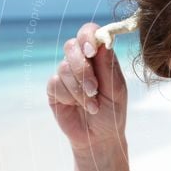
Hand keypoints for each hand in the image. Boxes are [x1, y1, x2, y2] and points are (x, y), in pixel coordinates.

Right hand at [46, 22, 127, 152]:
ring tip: (92, 106)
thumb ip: (108, 67)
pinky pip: (56, 83)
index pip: (88, 33)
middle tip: (94, 89)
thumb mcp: (116, 91)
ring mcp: (65, 75)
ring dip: (79, 89)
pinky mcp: (54, 89)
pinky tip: (77, 107)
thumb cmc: (112, 112)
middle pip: (72, 47)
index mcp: (99, 57)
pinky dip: (69, 96)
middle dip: (82, 69)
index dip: (87, 37)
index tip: (92, 52)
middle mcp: (81, 62)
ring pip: (64, 68)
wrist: (99, 137)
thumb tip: (104, 42)